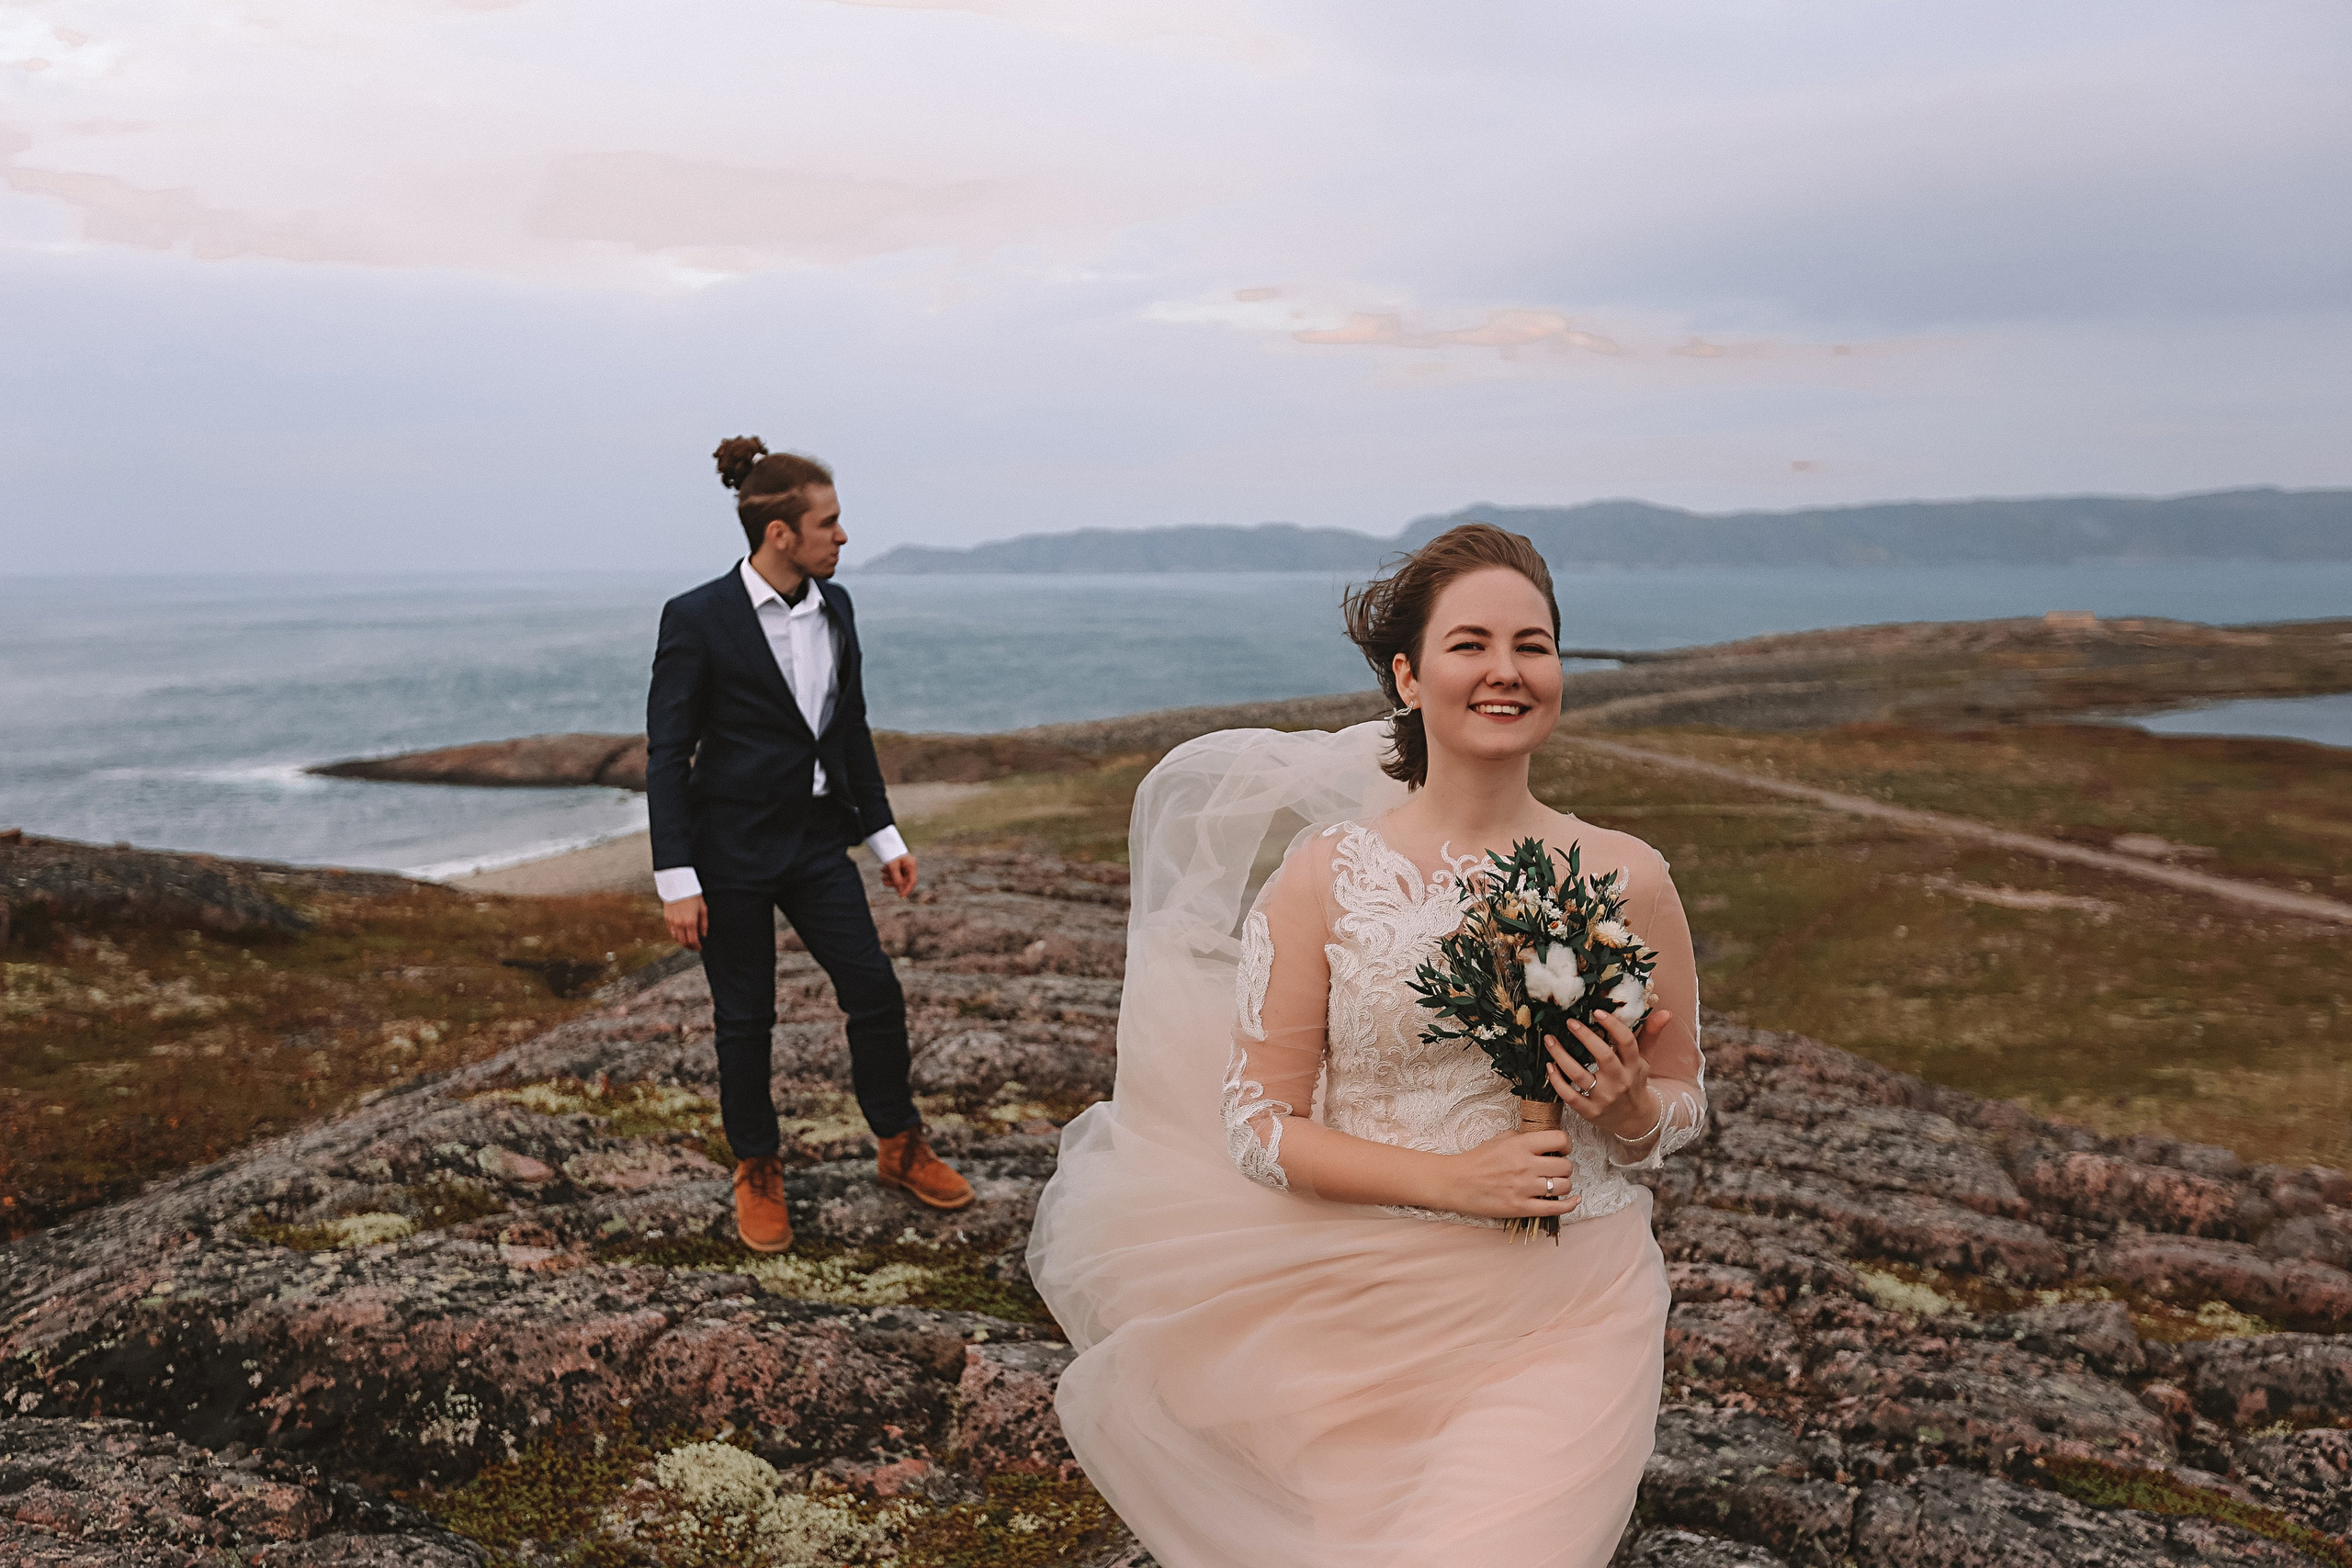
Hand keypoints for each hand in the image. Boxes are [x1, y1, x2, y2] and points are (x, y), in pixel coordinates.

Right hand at [662, 894, 707, 951]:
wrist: (678, 885)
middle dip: (690, 947)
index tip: (700, 948)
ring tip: (689, 941)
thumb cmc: (693, 895)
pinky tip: (681, 934)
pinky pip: (671, 931)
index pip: (693, 941)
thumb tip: (703, 935)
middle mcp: (680, 924)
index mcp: (690, 922)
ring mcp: (672, 921)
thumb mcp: (703, 908)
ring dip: (683, 941)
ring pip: (676, 938)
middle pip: (684, 942)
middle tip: (694, 947)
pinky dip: (676, 935)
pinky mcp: (666, 918)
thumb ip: (704, 924)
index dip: (697, 947)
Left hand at [881, 853, 917, 897]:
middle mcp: (909, 865)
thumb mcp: (892, 867)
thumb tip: (900, 890)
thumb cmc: (890, 852)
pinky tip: (883, 871)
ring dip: (890, 878)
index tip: (900, 896)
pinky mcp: (898, 864)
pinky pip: (895, 873)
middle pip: (904, 880)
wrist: (884, 840)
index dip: (906, 890)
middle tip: (884, 881)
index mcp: (911, 865)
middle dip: (894, 882)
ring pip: (899, 877)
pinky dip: (889, 874)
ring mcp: (904, 865)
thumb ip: (897, 879)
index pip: (912, 881)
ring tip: (882, 875)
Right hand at [1439, 1128, 1578, 1219]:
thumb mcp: (1499, 1139)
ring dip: (1564, 1184)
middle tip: (1555, 1169)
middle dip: (1565, 1167)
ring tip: (1554, 1184)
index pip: (1560, 1139)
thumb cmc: (1476, 1160)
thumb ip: (1523, 1137)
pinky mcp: (1521, 1208)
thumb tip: (1544, 1142)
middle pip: (1565, 1165)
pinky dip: (1569, 1205)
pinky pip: (1556, 1208)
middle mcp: (1525, 1165)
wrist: (1455, 1183)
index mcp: (1520, 1145)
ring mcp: (1524, 1188)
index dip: (1565, 1144)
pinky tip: (1574, 1201)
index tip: (1560, 1150)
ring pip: (1563, 1186)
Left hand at [1546, 1008, 1675, 1142]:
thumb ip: (1650, 1035)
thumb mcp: (1645, 1060)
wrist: (1636, 1120)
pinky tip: (1550, 1066)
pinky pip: (1570, 1097)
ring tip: (1550, 1040)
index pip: (1627, 1042)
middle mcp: (1620, 1081)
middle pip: (1604, 1057)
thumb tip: (1665, 1012)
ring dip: (1562, 1057)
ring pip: (1580, 1076)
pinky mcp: (1590, 1112)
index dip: (1613, 1026)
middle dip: (1586, 1037)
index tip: (1597, 1012)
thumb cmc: (1635, 1082)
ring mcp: (1604, 1098)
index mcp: (1634, 1065)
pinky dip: (1557, 1082)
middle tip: (1570, 1022)